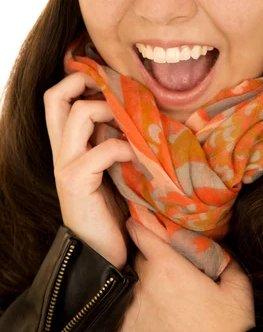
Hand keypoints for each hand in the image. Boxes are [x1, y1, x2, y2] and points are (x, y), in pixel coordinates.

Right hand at [43, 72, 134, 269]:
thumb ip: (114, 138)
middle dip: (84, 81)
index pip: (57, 97)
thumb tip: (136, 109)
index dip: (79, 79)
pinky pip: (103, 149)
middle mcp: (61, 150)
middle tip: (115, 89)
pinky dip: (126, 146)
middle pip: (53, 97)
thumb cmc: (113, 206)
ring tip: (132, 123)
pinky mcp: (76, 182)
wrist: (103, 252)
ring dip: (110, 110)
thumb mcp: (113, 165)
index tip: (111, 80)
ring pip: (77, 114)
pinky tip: (140, 157)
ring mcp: (65, 165)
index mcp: (68, 144)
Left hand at [114, 218, 255, 331]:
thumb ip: (225, 258)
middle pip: (134, 256)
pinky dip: (130, 306)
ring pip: (127, 282)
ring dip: (137, 281)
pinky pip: (121, 309)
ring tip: (155, 289)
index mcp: (167, 266)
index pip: (140, 231)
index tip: (141, 220)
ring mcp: (129, 310)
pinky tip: (147, 311)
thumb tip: (218, 242)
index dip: (140, 223)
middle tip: (161, 262)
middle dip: (145, 255)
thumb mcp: (238, 288)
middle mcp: (143, 283)